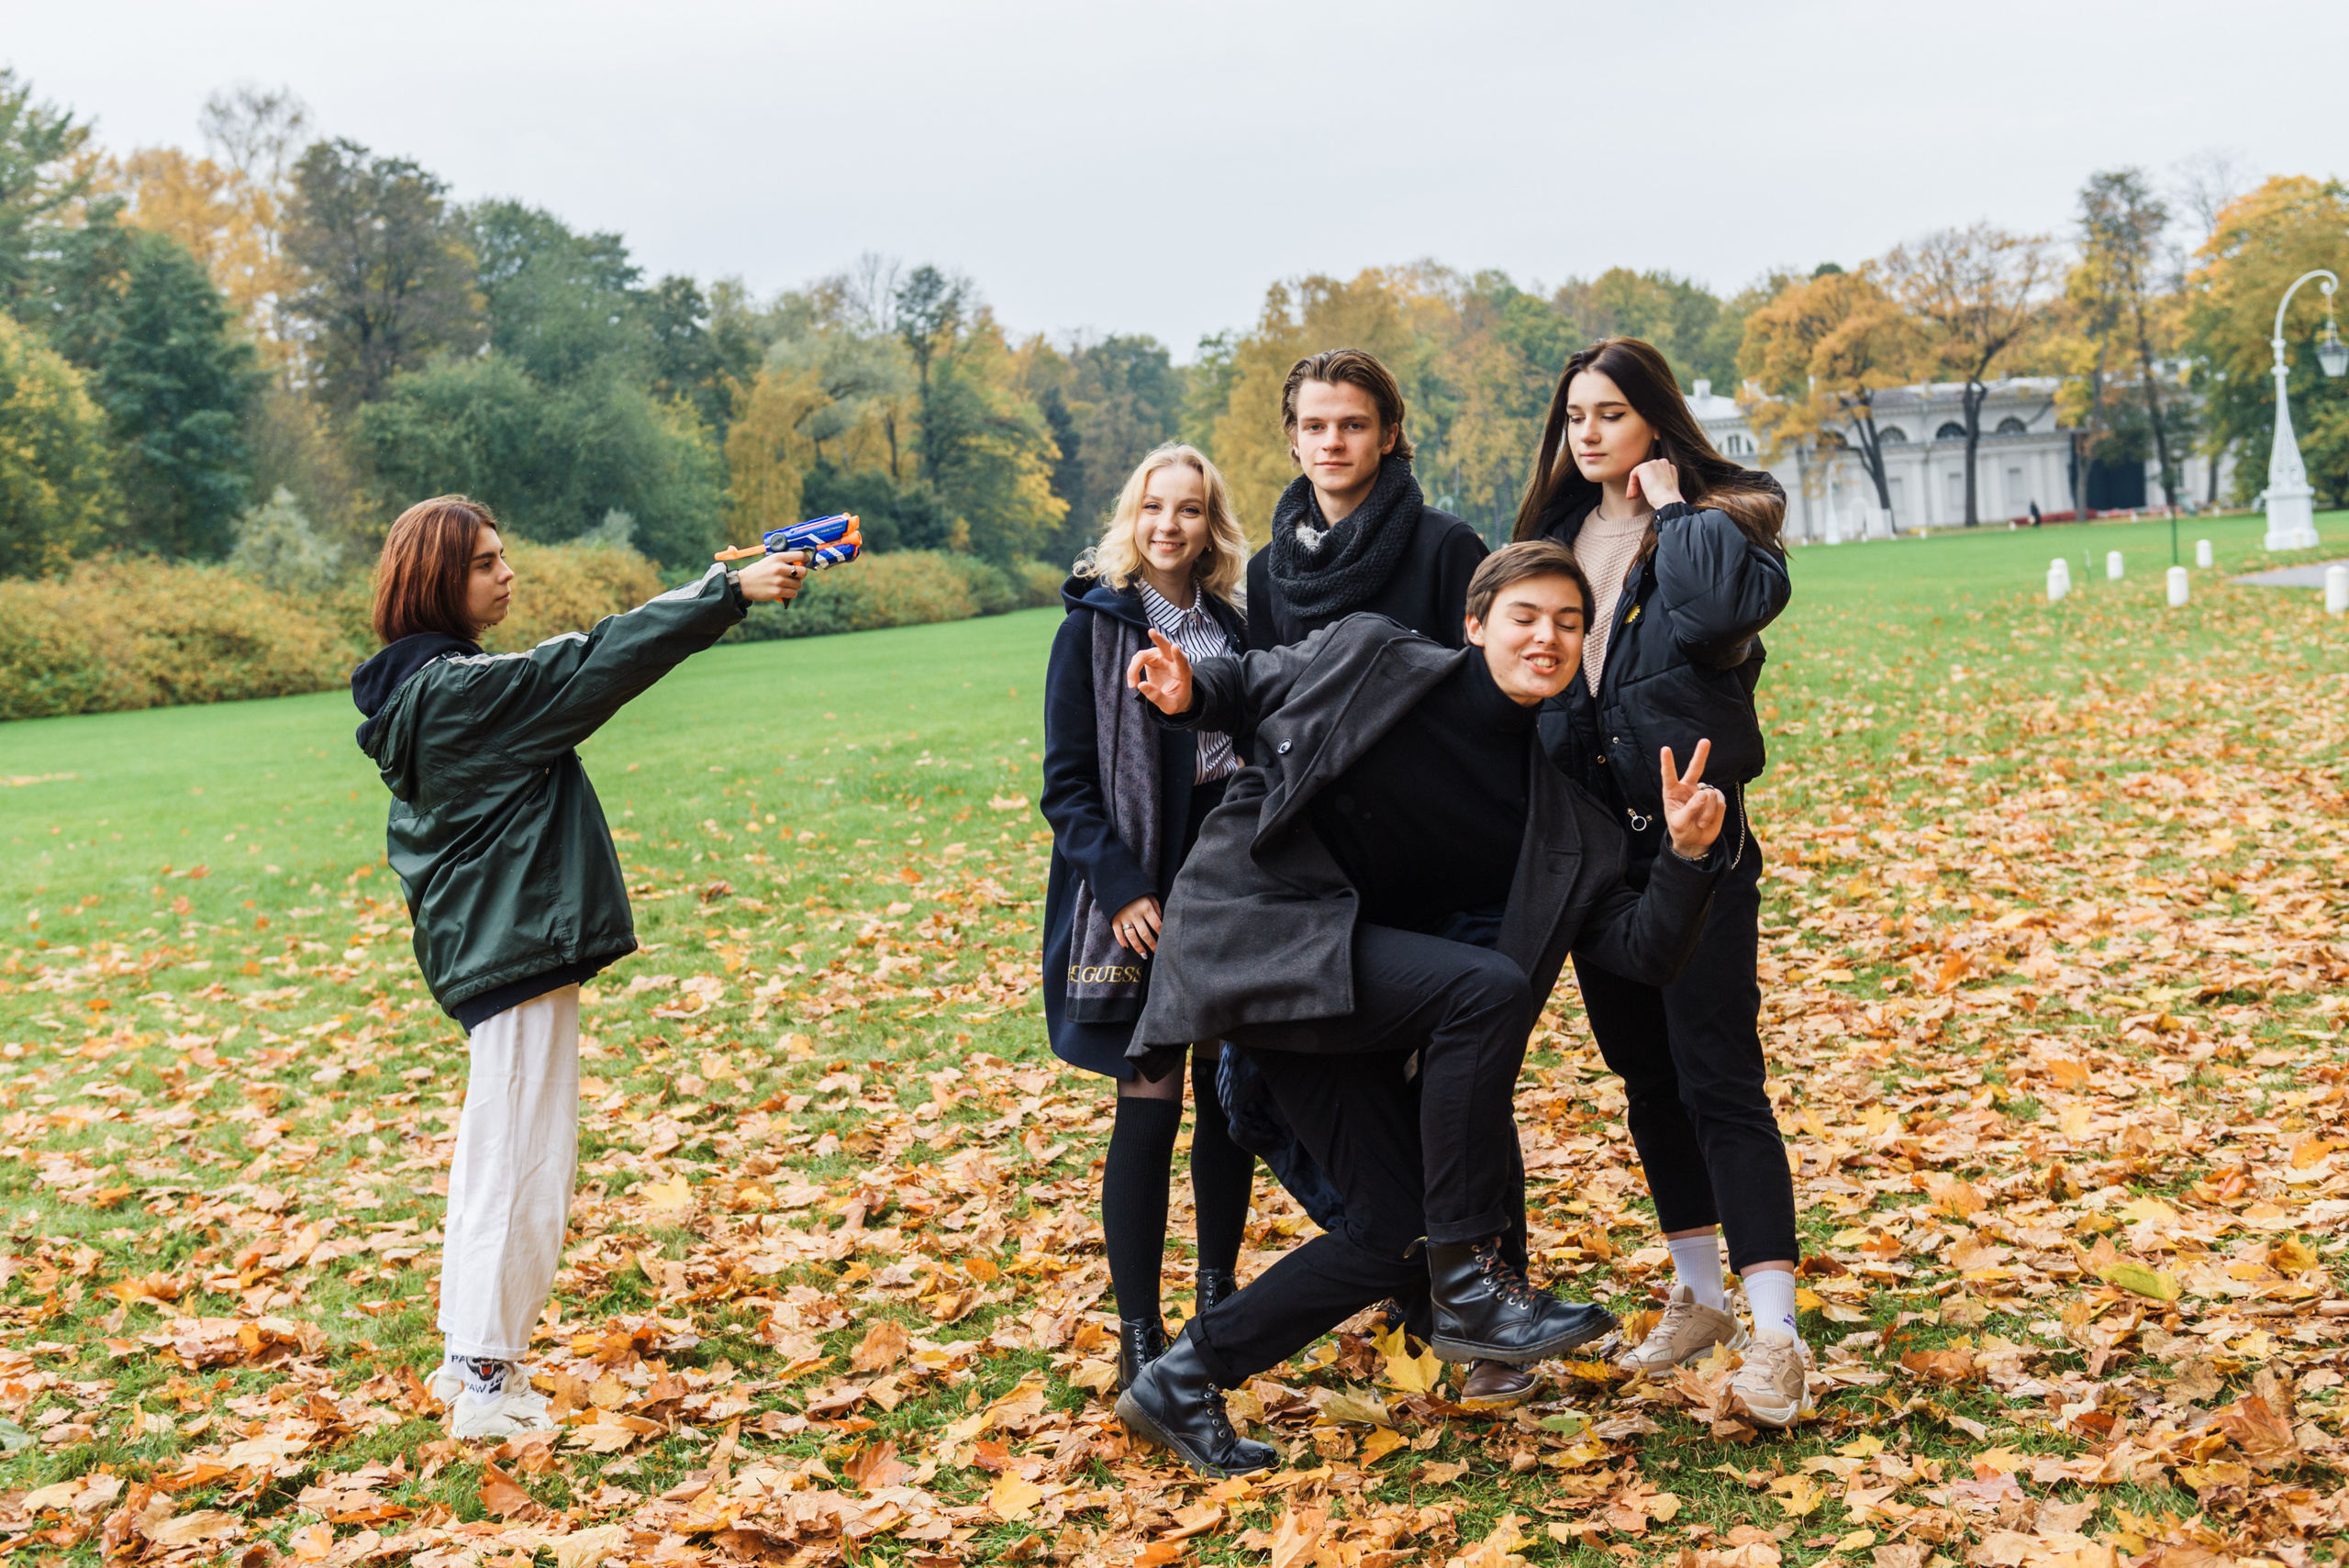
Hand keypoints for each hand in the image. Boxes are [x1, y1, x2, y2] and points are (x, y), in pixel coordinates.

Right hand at [737, 550, 810, 602]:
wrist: (744, 583)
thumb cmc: (759, 571)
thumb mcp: (770, 560)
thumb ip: (784, 561)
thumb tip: (801, 563)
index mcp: (778, 558)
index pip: (800, 556)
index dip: (806, 560)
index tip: (806, 563)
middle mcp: (779, 568)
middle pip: (803, 572)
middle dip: (801, 575)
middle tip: (795, 576)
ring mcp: (778, 581)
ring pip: (799, 584)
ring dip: (795, 586)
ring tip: (786, 584)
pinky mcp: (777, 592)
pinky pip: (793, 593)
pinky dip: (790, 593)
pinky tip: (784, 591)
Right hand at [1110, 895, 1162, 955]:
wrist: (1116, 881)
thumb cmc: (1136, 889)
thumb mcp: (1149, 894)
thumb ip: (1156, 906)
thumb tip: (1161, 919)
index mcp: (1146, 907)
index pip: (1156, 925)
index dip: (1162, 934)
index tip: (1166, 940)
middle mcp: (1135, 914)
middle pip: (1145, 934)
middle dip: (1152, 944)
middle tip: (1157, 951)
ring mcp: (1123, 917)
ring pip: (1132, 936)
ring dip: (1138, 947)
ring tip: (1144, 955)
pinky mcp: (1114, 919)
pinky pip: (1117, 933)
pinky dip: (1121, 941)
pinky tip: (1126, 947)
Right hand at [1126, 628, 1192, 714]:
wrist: (1176, 697)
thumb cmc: (1176, 701)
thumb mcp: (1169, 706)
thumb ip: (1157, 697)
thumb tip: (1140, 685)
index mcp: (1183, 673)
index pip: (1182, 662)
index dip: (1178, 655)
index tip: (1175, 647)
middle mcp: (1173, 662)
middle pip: (1166, 647)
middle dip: (1159, 639)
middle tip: (1151, 631)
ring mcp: (1162, 658)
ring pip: (1145, 655)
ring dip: (1135, 668)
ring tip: (1132, 685)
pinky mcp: (1152, 659)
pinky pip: (1139, 659)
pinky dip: (1133, 670)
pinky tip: (1133, 682)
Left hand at [1627, 458, 1683, 509]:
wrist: (1667, 500)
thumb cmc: (1667, 499)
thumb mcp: (1665, 488)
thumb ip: (1659, 481)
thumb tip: (1648, 484)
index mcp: (1670, 468)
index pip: (1655, 473)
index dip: (1648, 484)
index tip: (1644, 494)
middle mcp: (1663, 463)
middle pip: (1647, 472)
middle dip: (1640, 484)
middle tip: (1636, 496)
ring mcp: (1654, 463)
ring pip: (1640, 473)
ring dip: (1635, 485)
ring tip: (1634, 496)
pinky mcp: (1645, 466)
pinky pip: (1634, 474)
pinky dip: (1632, 484)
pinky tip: (1634, 494)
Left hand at [1660, 738, 1724, 858]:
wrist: (1695, 841)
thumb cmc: (1681, 830)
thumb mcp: (1679, 823)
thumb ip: (1690, 809)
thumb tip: (1704, 794)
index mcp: (1673, 792)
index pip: (1669, 775)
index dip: (1667, 763)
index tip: (1665, 749)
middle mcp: (1688, 789)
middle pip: (1695, 769)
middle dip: (1700, 755)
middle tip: (1705, 741)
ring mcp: (1703, 793)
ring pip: (1709, 794)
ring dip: (1706, 811)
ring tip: (1699, 822)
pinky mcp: (1717, 800)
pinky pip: (1719, 802)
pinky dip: (1714, 814)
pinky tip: (1706, 822)